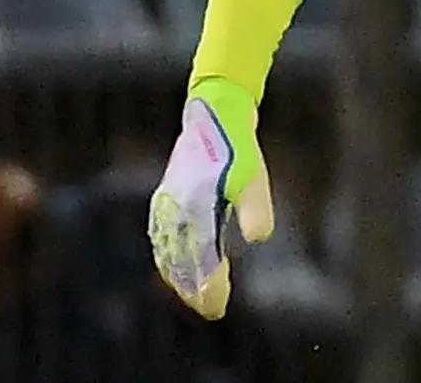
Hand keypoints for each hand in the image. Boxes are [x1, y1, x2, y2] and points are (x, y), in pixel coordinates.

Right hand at [148, 78, 274, 319]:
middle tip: (210, 309)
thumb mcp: (254, 177)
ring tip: (193, 296)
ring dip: (177, 277)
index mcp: (196, 208)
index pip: (201, 260)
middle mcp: (176, 209)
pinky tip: (173, 267)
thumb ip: (255, 208)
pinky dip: (166, 257)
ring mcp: (167, 203)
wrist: (214, 112)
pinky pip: (160, 237)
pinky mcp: (166, 197)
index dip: (209, 287)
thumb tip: (260, 238)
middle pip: (180, 261)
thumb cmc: (238, 147)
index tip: (218, 306)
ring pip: (167, 251)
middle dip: (193, 288)